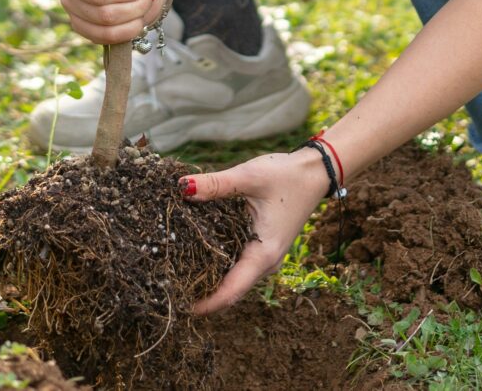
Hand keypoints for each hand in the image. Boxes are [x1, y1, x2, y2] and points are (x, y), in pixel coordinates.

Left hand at [183, 147, 334, 312]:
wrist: (313, 174)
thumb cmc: (285, 176)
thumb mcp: (249, 176)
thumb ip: (215, 184)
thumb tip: (182, 188)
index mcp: (264, 253)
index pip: (231, 291)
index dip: (206, 303)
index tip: (180, 306)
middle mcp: (264, 262)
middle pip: (229, 289)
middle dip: (200, 292)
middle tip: (167, 288)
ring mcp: (263, 257)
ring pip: (232, 278)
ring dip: (207, 278)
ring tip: (174, 274)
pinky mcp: (259, 248)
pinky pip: (235, 264)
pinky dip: (216, 264)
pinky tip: (193, 253)